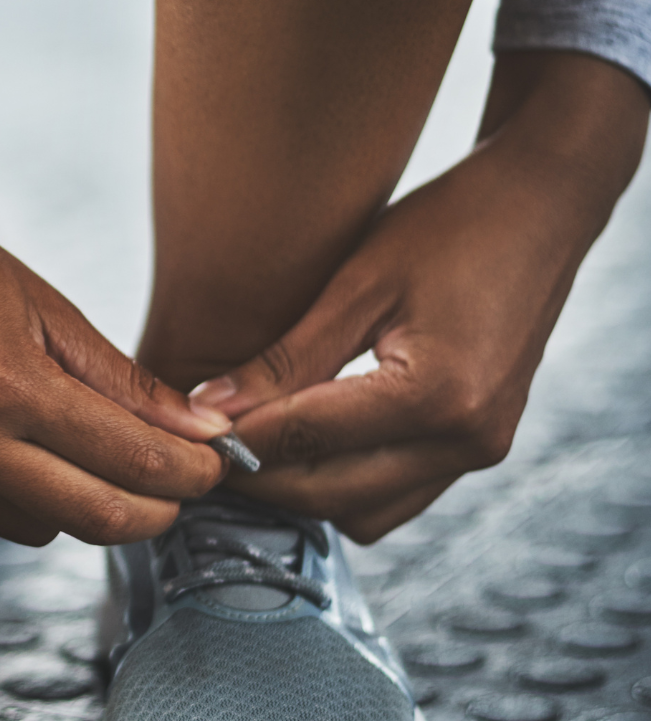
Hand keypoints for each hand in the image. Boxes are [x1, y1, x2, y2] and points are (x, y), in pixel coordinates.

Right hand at [0, 91, 228, 545]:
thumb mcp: (40, 302)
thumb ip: (122, 380)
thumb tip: (201, 435)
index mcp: (6, 387)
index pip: (134, 465)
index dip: (193, 474)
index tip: (217, 464)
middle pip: (94, 521)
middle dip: (152, 508)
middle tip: (173, 480)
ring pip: (33, 529)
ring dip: (71, 500)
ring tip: (72, 444)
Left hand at [193, 52, 649, 541]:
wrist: (542, 207)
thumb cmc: (450, 225)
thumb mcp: (357, 282)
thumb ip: (284, 359)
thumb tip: (208, 412)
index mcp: (437, 396)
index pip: (304, 443)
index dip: (233, 444)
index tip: (179, 436)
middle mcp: (466, 439)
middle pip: (331, 496)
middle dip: (259, 480)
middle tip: (198, 450)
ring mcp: (481, 451)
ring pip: (363, 513)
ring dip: (301, 490)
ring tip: (244, 444)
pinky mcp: (480, 447)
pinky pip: (395, 495)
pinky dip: (343, 481)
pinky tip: (299, 441)